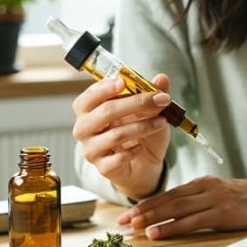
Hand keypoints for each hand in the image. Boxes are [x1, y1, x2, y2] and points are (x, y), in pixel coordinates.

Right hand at [72, 74, 171, 198]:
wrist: (143, 165)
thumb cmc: (139, 132)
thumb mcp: (148, 110)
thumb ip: (153, 93)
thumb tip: (162, 78)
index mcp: (88, 110)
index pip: (89, 96)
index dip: (104, 88)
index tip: (123, 82)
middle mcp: (84, 128)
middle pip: (106, 112)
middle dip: (136, 103)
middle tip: (161, 100)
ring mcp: (91, 149)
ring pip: (116, 135)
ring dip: (143, 126)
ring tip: (161, 122)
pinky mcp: (103, 167)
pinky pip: (119, 158)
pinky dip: (134, 151)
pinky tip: (142, 148)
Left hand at [116, 175, 246, 239]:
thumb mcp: (225, 194)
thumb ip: (204, 200)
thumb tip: (182, 213)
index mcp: (204, 182)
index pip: (169, 193)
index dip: (147, 203)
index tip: (128, 212)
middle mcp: (206, 187)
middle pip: (167, 199)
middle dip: (142, 210)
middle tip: (120, 221)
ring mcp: (214, 198)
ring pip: (174, 208)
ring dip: (150, 218)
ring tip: (131, 227)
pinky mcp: (223, 212)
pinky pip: (191, 221)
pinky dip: (170, 227)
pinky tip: (156, 233)